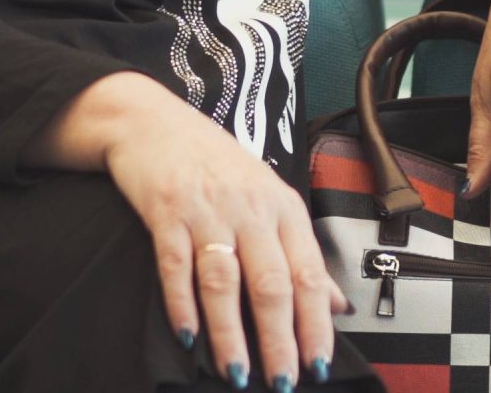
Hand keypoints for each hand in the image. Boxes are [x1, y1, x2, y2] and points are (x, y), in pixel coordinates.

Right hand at [71, 75, 351, 387]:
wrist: (155, 122)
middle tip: (281, 381)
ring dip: (230, 333)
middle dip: (279, 340)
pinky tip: (188, 336)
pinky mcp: (166, 213)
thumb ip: (300, 253)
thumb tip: (335, 303)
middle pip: (271, 283)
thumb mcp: (270, 200)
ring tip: (237, 372)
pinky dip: (181, 305)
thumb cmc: (217, 166)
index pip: (309, 274)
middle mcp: (251, 209)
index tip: (319, 365)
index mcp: (284, 208)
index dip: (316, 324)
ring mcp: (207, 211)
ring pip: (224, 282)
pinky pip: (176, 267)